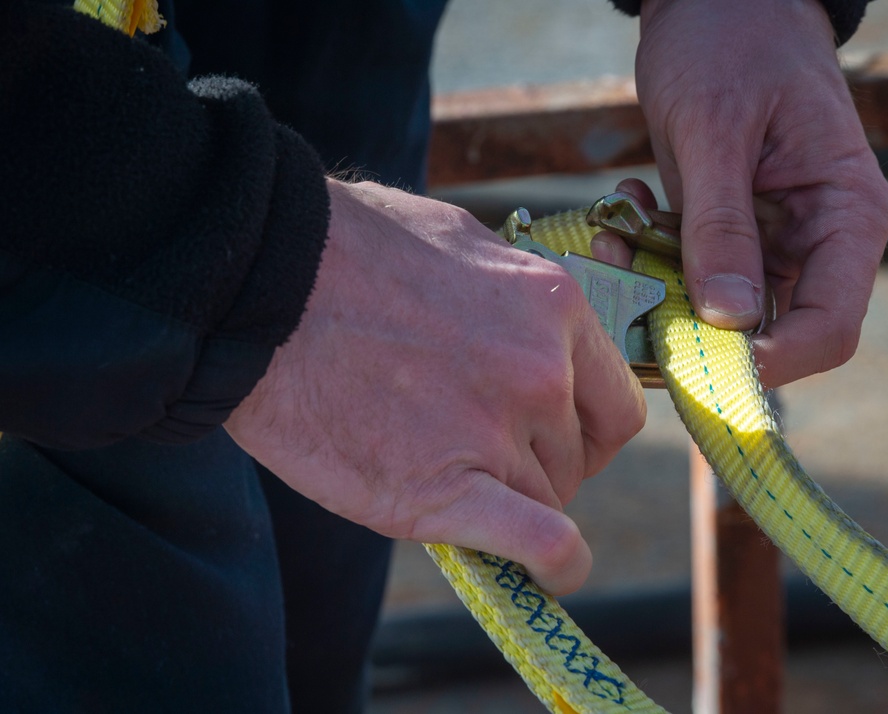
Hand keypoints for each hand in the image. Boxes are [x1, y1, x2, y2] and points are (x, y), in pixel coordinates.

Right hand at [225, 180, 645, 594]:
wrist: (259, 285)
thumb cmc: (348, 248)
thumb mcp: (461, 242)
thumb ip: (514, 296)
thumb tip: (533, 329)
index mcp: (553, 307)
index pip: (615, 404)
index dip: (586, 433)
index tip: (554, 442)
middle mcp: (541, 370)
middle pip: (575, 458)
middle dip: (542, 467)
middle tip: (486, 459)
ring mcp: (495, 432)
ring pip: (548, 501)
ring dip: (514, 502)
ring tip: (455, 482)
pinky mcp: (443, 491)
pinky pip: (539, 545)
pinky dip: (554, 567)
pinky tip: (546, 575)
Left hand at [616, 0, 887, 387]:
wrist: (714, 4)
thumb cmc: (732, 44)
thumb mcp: (716, 132)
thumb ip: (721, 225)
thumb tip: (727, 317)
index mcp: (844, 217)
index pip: (830, 328)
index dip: (772, 361)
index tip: (699, 358)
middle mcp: (813, 243)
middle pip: (767, 333)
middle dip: (692, 326)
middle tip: (630, 283)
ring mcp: (767, 243)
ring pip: (714, 310)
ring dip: (657, 288)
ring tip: (618, 233)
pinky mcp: (724, 235)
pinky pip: (686, 275)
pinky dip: (649, 259)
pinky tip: (627, 209)